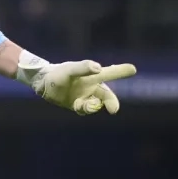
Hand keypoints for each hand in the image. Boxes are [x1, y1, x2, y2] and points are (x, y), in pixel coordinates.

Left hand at [18, 59, 136, 114]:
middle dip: (112, 103)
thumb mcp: (69, 70)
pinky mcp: (78, 106)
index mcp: (93, 75)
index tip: (133, 69)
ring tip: (81, 104)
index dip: (122, 71)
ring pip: (96, 105)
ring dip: (92, 106)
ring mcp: (86, 97)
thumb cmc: (58, 73)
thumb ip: (83, 68)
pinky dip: (82, 109)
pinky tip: (76, 105)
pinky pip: (85, 111)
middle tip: (114, 110)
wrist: (44, 83)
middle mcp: (92, 86)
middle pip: (107, 96)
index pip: (111, 72)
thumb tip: (98, 68)